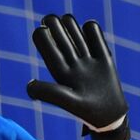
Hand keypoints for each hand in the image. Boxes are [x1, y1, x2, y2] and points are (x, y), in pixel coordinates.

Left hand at [27, 13, 130, 139]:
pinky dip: (92, 29)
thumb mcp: (68, 102)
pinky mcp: (102, 55)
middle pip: (55, 27)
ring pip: (72, 25)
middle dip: (54, 24)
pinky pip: (94, 30)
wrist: (110, 116)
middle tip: (60, 32)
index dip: (41, 33)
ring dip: (71, 25)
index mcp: (57, 67)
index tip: (45, 34)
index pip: (42, 39)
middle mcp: (69, 59)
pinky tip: (94, 40)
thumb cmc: (87, 112)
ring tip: (78, 38)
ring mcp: (85, 56)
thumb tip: (29, 86)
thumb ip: (49, 93)